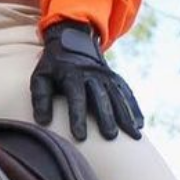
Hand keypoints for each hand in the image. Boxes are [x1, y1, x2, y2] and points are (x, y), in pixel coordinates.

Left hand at [30, 20, 144, 141]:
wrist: (72, 42)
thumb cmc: (53, 67)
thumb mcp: (41, 77)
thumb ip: (41, 98)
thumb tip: (43, 122)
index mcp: (72, 74)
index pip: (76, 97)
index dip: (78, 117)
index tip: (80, 137)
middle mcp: (92, 74)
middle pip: (101, 98)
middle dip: (106, 118)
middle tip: (110, 137)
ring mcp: (106, 75)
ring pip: (118, 97)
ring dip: (126, 116)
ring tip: (133, 136)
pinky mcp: (115, 78)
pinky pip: (126, 94)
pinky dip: (134, 109)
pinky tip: (139, 125)